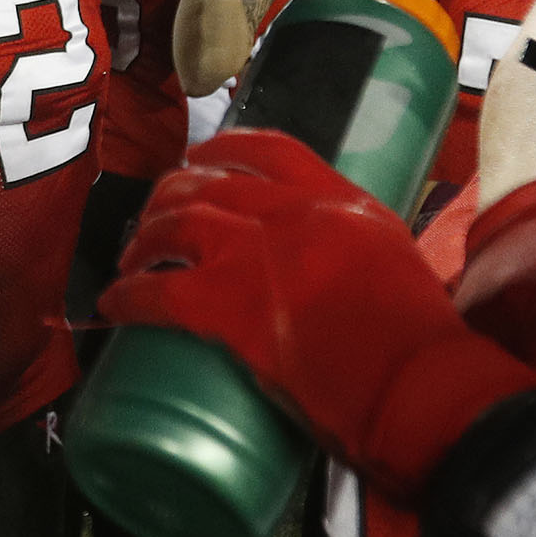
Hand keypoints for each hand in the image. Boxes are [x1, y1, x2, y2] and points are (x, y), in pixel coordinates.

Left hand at [98, 127, 535, 496]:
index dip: (222, 149)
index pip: (269, 149)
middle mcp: (293, 214)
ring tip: (130, 261)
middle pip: (207, 183)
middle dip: (168, 198)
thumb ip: (357, 251)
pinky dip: (127, 297)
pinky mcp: (231, 309)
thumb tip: (330, 269)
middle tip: (152, 221)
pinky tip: (113, 306)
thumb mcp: (395, 264)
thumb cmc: (422, 344)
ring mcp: (258, 256)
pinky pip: (158, 292)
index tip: (198, 159)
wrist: (421, 387)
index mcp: (340, 201)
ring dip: (142, 241)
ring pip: (175, 224)